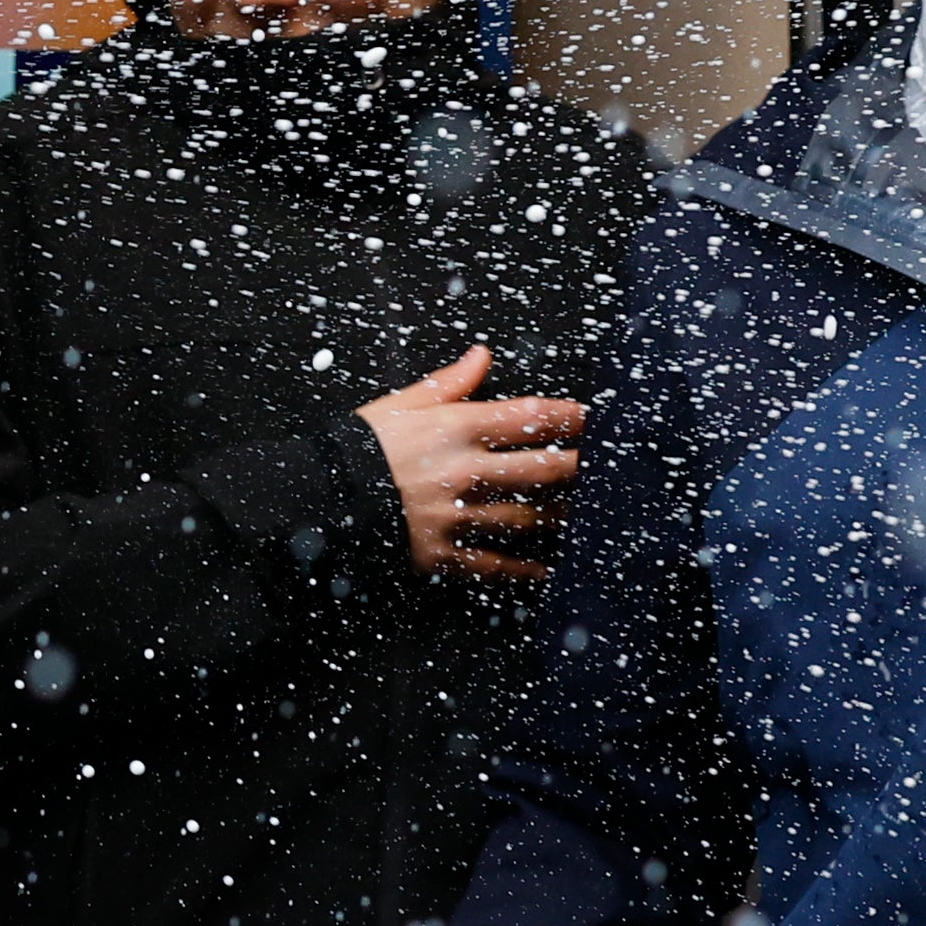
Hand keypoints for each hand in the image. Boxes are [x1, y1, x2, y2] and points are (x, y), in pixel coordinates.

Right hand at [358, 345, 585, 583]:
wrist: (316, 500)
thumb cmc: (357, 448)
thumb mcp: (399, 404)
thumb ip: (448, 383)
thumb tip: (482, 356)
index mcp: (456, 428)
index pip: (529, 418)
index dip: (569, 417)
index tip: (595, 418)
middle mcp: (465, 471)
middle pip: (543, 470)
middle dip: (580, 468)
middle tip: (608, 469)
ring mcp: (456, 516)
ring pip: (526, 518)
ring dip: (560, 517)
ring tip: (587, 516)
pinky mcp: (441, 554)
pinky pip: (492, 564)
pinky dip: (522, 569)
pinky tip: (546, 570)